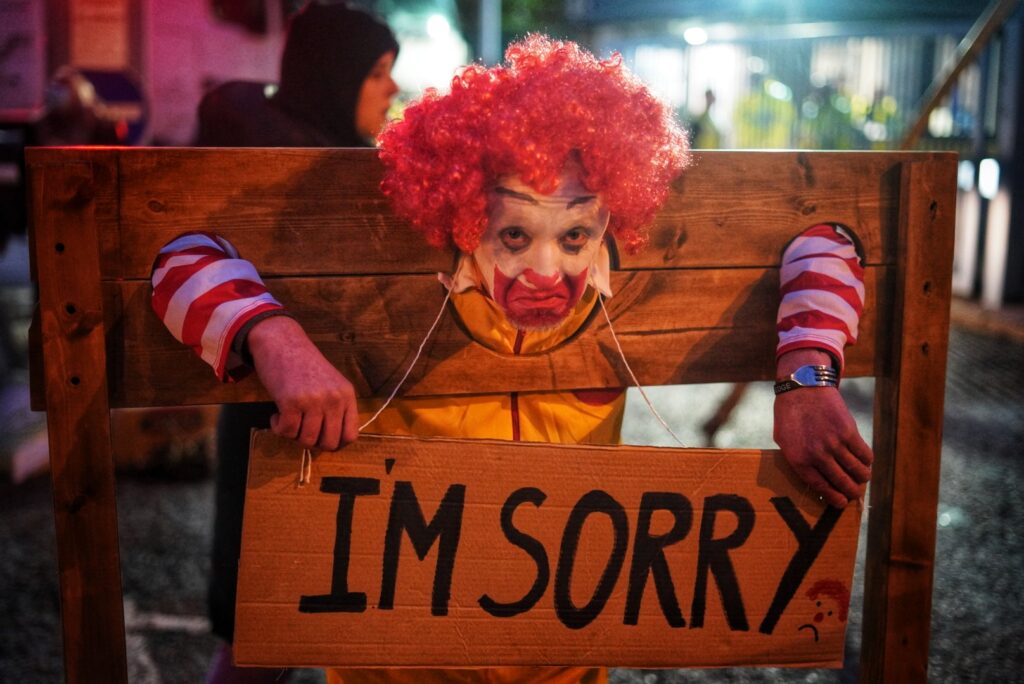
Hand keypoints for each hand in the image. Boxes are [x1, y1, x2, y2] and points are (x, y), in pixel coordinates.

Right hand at [246, 315, 358, 449]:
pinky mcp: (291, 402)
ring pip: (306, 440)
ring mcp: (313, 401)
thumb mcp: (331, 383)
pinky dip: (278, 428)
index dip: (335, 444)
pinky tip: (276, 415)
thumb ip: (335, 408)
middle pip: (329, 443)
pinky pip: (286, 431)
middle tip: (301, 429)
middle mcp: (334, 399)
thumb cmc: (304, 365)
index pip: (350, 435)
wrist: (281, 341)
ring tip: (289, 419)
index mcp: (347, 395)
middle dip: (313, 442)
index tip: (321, 438)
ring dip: (294, 435)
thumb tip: (331, 441)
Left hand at [773, 349, 872, 507]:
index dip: (834, 497)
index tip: (841, 503)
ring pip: (857, 470)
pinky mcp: (848, 432)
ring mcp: (834, 443)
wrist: (803, 387)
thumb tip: (812, 476)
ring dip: (862, 478)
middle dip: (852, 491)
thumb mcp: (782, 439)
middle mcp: (817, 455)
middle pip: (842, 482)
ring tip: (862, 478)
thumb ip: (795, 458)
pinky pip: (864, 454)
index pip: (821, 486)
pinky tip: (866, 462)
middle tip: (855, 493)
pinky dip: (868, 461)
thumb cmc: (790, 413)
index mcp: (799, 459)